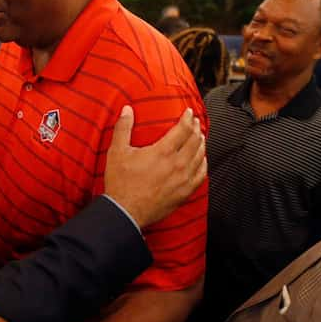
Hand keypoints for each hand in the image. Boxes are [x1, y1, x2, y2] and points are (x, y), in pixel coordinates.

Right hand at [104, 106, 205, 228]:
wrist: (125, 211)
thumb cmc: (121, 183)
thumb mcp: (117, 152)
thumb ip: (123, 128)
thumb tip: (127, 110)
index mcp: (162, 152)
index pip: (183, 130)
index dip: (187, 118)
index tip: (188, 112)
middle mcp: (177, 164)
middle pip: (194, 141)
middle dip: (196, 128)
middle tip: (194, 122)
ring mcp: (183, 180)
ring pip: (200, 156)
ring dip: (201, 144)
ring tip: (200, 136)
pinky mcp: (184, 193)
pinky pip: (201, 175)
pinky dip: (203, 164)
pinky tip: (202, 160)